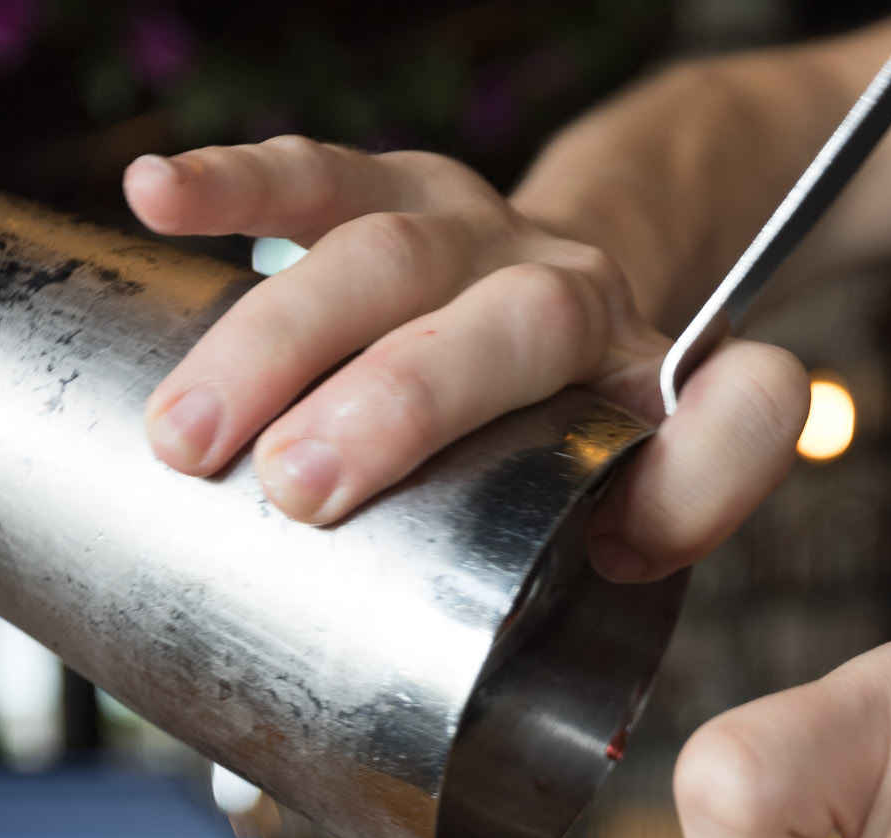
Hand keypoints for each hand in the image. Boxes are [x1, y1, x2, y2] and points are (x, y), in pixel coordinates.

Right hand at [123, 140, 806, 578]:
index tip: (621, 551)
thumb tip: (524, 610)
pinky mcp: (400, 193)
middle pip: (507, 326)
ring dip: (281, 340)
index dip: (699, 480)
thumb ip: (610, 561)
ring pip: (392, 260)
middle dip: (396, 406)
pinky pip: (321, 174)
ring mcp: (485, 237)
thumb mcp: (619, 522)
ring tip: (188, 438)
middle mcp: (578, 295)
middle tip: (295, 494)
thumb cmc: (562, 452)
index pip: (737, 405)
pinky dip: (234, 183)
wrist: (566, 311)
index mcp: (657, 388)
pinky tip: (154, 195)